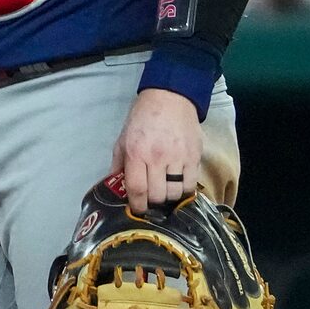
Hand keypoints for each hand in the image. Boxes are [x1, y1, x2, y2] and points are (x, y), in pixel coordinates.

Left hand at [111, 87, 203, 211]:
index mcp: (136, 154)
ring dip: (169, 197)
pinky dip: (184, 190)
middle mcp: (157, 157)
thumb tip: (114, 186)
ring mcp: (178, 157)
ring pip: (175, 193)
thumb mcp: (123, 140)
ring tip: (164, 191)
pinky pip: (191, 184)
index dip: (137, 205)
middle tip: (151, 198)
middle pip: (157, 195)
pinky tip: (178, 185)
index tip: (137, 210)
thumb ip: (118, 164)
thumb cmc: (142, 119)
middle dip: (153, 202)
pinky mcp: (195, 156)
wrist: (170, 98)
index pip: (137, 189)